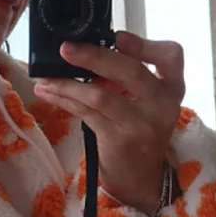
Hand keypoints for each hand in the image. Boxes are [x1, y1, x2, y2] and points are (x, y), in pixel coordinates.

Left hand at [32, 32, 185, 216]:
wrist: (142, 179)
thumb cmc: (140, 132)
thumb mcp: (145, 101)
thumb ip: (127, 77)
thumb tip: (86, 50)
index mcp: (172, 88)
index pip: (171, 56)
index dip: (145, 45)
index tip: (118, 37)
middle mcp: (162, 105)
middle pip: (130, 71)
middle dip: (95, 56)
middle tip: (66, 49)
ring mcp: (141, 124)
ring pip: (100, 95)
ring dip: (67, 84)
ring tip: (44, 77)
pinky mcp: (119, 141)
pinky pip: (87, 114)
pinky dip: (65, 100)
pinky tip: (48, 92)